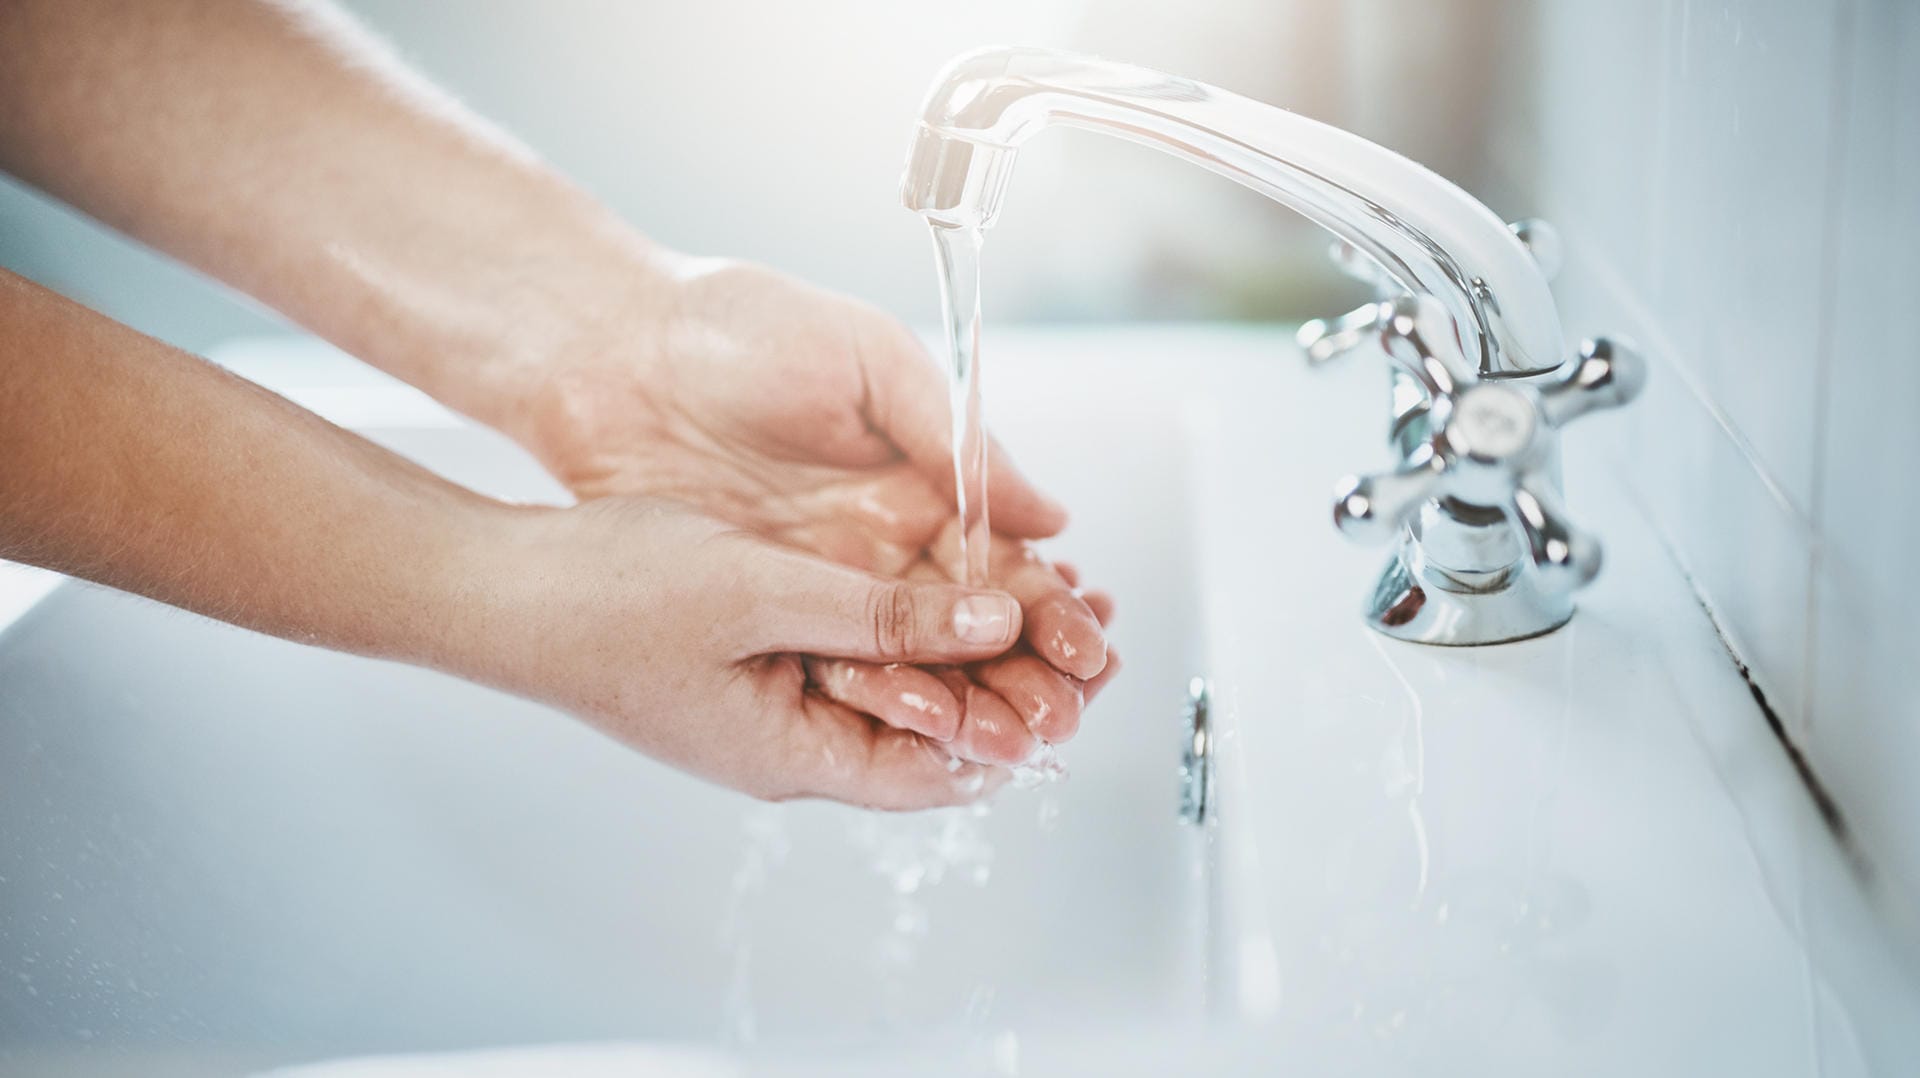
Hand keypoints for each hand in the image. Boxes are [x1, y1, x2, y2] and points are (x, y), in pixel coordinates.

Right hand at [471, 498, 1099, 809]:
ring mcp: (772, 700)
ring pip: (901, 682)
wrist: (501, 584)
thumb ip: (885, 614)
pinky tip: (952, 569)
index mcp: (793, 754)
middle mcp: (791, 741)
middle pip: (933, 727)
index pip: (944, 771)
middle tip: (1086, 620)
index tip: (1085, 669)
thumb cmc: (604, 598)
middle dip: (1013, 678)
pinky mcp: (757, 655)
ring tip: (1043, 586)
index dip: (1023, 724)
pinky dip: (913, 615)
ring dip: (971, 639)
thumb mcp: (766, 593)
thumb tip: (1000, 620)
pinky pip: (858, 649)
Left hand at [502, 258, 1113, 760]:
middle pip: (965, 627)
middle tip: (1065, 714)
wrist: (607, 349)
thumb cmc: (735, 326)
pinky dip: (877, 699)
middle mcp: (875, 539)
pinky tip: (921, 729)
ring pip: (905, 659)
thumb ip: (954, 437)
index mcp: (917, 478)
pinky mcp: (756, 604)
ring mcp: (815, 577)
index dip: (1051, 608)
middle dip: (1023, 673)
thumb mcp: (867, 361)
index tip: (1092, 648)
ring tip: (1014, 739)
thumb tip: (1048, 514)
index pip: (1003, 562)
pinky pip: (828, 664)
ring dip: (963, 700)